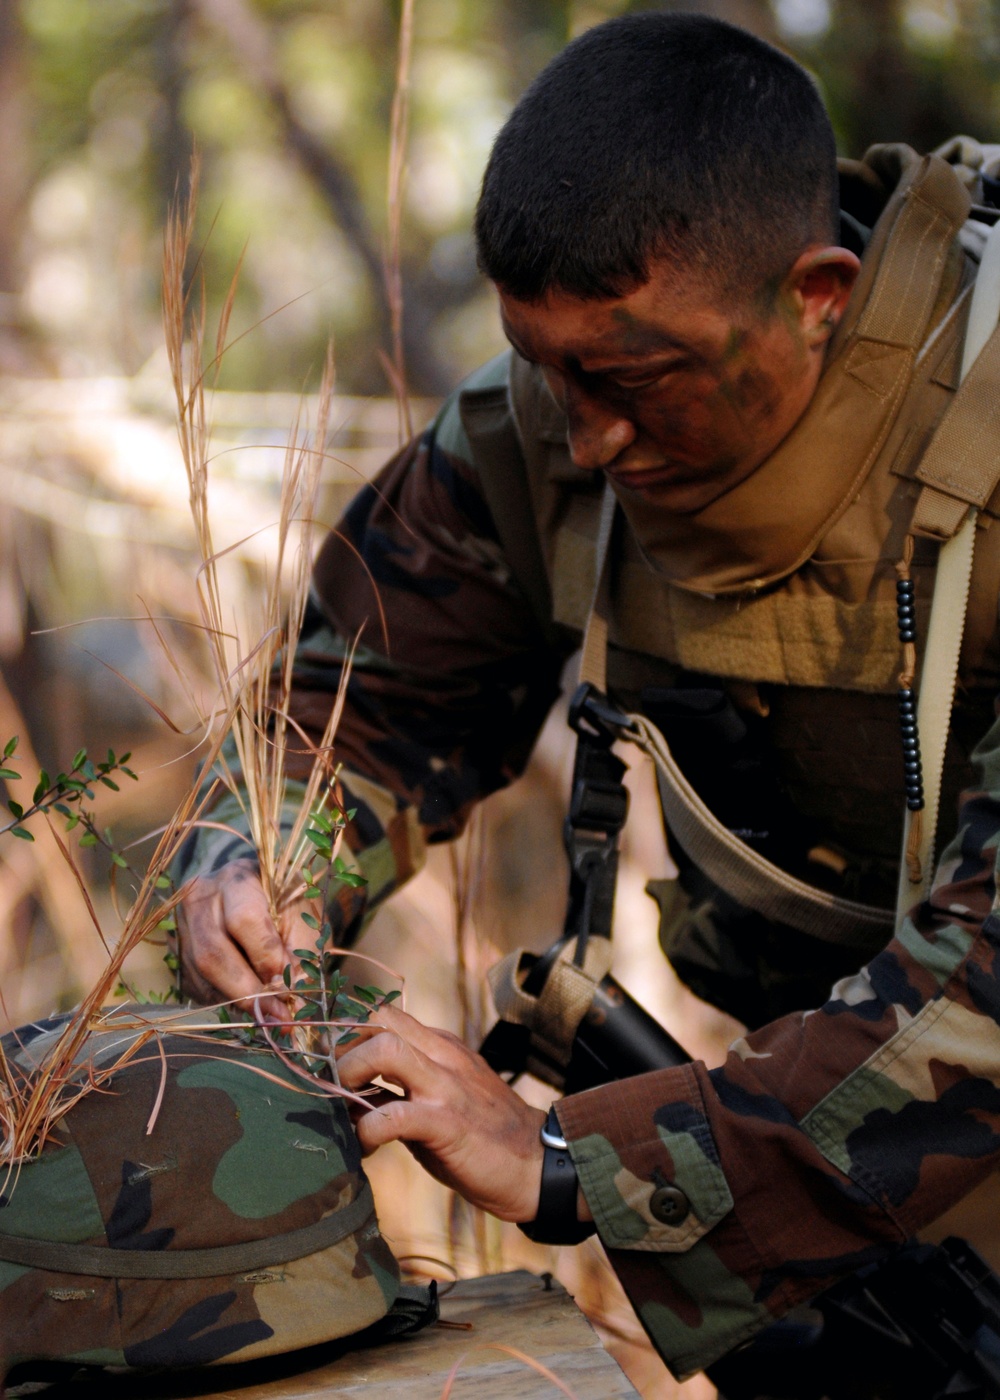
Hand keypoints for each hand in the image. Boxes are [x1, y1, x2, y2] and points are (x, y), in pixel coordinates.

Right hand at [176, 857, 296, 1019]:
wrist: (256, 893)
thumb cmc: (285, 902)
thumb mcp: (303, 916)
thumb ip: (301, 953)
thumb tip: (294, 1003)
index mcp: (236, 879)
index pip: (243, 920)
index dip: (265, 957)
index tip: (289, 984)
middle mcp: (200, 899)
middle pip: (213, 954)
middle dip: (248, 992)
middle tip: (278, 1016)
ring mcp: (182, 926)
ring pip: (202, 975)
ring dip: (237, 1001)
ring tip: (270, 1012)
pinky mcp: (178, 952)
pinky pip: (198, 986)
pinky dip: (226, 1000)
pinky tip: (250, 1000)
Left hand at [337, 1003, 546, 1222]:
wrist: (537, 1165)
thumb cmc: (483, 1137)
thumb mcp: (440, 1099)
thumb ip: (400, 1090)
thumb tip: (345, 1096)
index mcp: (440, 1046)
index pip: (384, 1013)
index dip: (346, 1032)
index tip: (327, 1061)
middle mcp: (442, 1056)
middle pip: (378, 1019)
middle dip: (342, 1048)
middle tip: (329, 1084)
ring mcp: (446, 1087)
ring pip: (384, 1050)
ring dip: (350, 1075)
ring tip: (343, 1107)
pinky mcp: (448, 1123)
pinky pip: (395, 1116)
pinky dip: (367, 1130)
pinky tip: (365, 1146)